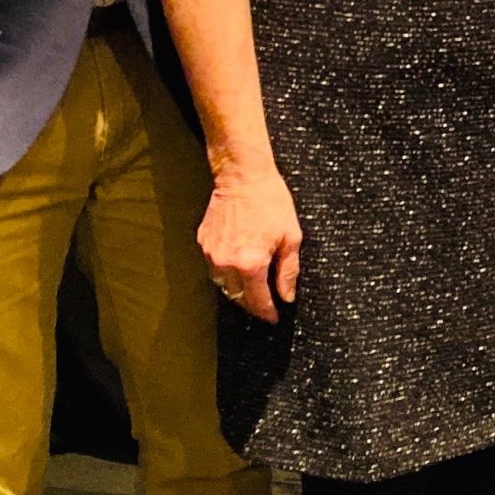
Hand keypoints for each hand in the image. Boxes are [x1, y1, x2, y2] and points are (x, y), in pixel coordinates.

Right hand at [198, 164, 301, 323]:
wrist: (243, 176)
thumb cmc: (270, 202)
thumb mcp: (291, 237)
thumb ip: (289, 270)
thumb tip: (287, 296)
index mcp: (250, 263)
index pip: (258, 300)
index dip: (268, 312)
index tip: (274, 318)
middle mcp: (227, 262)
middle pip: (238, 297)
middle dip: (253, 305)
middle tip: (265, 306)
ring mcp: (211, 253)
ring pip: (223, 285)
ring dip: (237, 291)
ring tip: (252, 290)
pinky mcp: (203, 242)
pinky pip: (214, 268)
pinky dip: (226, 273)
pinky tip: (238, 268)